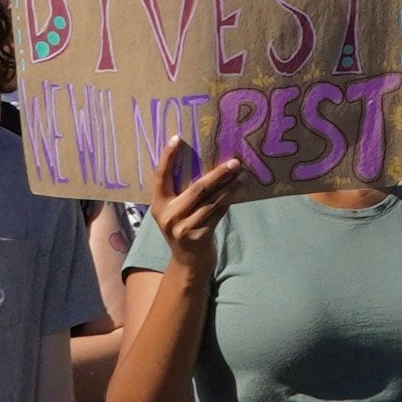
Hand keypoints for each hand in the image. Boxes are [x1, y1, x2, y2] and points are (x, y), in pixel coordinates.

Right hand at [143, 136, 256, 259]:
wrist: (188, 263)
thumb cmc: (184, 230)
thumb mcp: (175, 212)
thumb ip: (182, 194)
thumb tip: (206, 166)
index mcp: (159, 205)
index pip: (160, 176)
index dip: (167, 157)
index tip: (177, 138)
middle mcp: (169, 215)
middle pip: (197, 187)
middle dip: (218, 173)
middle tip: (234, 162)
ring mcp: (183, 226)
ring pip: (211, 200)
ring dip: (229, 186)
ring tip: (241, 175)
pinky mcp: (199, 235)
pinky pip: (218, 212)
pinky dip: (229, 201)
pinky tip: (238, 192)